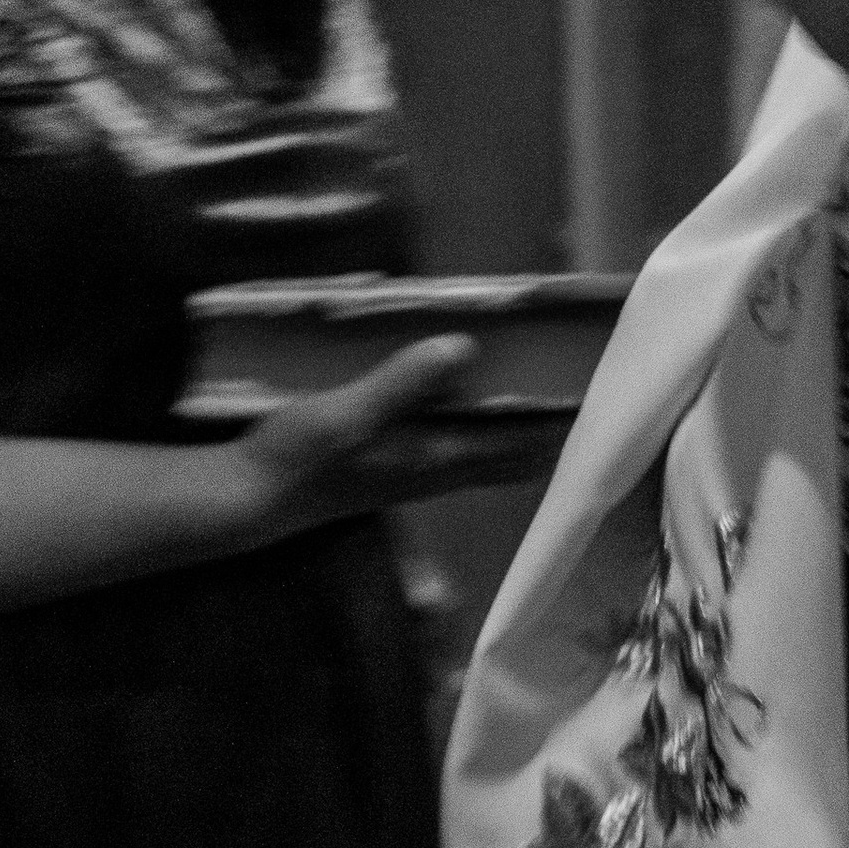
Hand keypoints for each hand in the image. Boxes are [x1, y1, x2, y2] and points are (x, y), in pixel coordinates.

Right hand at [222, 336, 556, 540]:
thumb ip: (401, 383)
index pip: (519, 443)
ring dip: (521, 428)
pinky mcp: (395, 466)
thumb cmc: (297, 459)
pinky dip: (482, 425)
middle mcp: (437, 470)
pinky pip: (459, 446)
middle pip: (516, 454)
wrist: (248, 500)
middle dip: (553, 427)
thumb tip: (464, 347)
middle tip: (589, 389)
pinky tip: (475, 401)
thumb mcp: (345, 414)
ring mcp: (417, 471)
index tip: (600, 395)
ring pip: (491, 453)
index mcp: (436, 458)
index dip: (560, 422)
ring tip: (549, 392)